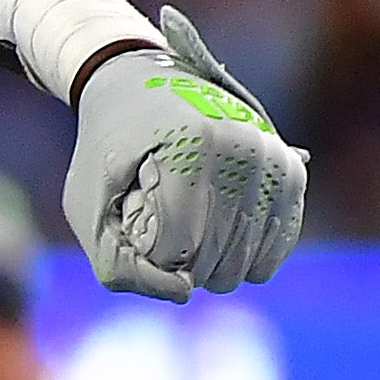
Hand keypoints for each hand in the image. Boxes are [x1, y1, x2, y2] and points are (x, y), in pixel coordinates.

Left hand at [63, 8, 307, 302]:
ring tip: (184, 216)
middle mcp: (244, 151)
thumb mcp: (87, 203)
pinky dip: (242, 256)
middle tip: (155, 214)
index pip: (177, 250)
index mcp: (191, 147)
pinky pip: (275, 251)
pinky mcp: (291, 173)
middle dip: (177, 260)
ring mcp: (274, 160)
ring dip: (208, 261)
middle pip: (215, 262)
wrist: (141, 84)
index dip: (145, 251)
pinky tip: (214, 230)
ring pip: (248, 266)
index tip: (131, 215)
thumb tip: (183, 295)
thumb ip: (120, 263)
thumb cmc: (108, 149)